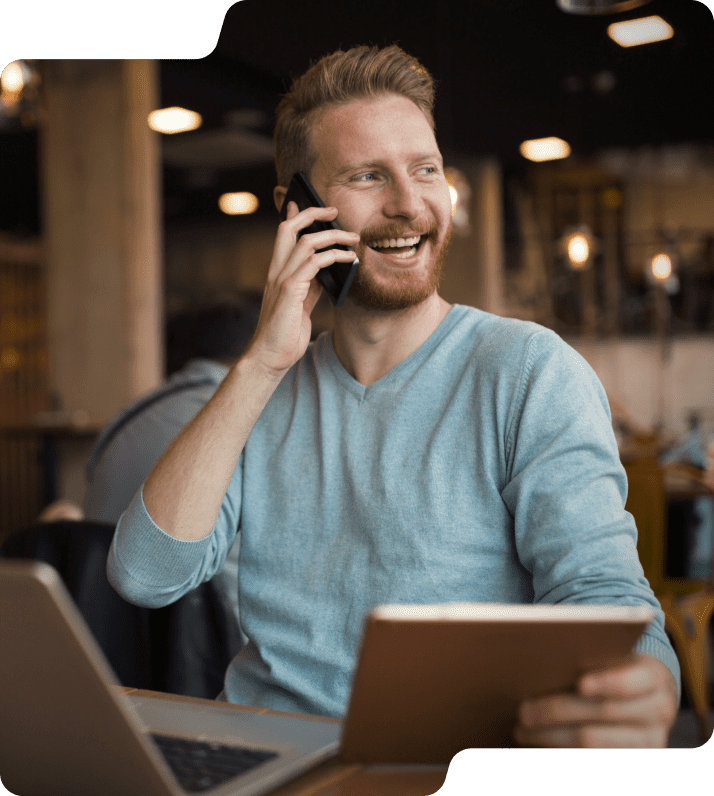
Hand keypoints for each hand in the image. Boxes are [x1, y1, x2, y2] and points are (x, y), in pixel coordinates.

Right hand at [245, 201, 359, 377]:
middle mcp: (276, 271)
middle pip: (288, 228)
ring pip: (305, 242)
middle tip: (333, 210)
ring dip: (332, 235)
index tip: (304, 203)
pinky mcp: (289, 291)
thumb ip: (310, 286)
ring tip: (353, 238)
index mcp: (277, 273)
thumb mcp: (300, 305)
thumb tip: (328, 271)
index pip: (283, 236)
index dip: (294, 216)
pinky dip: (335, 256)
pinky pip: (314, 263)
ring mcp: (281, 280)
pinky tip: (350, 259)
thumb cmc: (285, 335)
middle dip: (311, 213)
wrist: (270, 357)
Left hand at [514, 653, 677, 747]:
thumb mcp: (616, 658)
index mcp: (652, 678)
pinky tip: (539, 748)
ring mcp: (650, 742)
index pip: (629, 682)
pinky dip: (561, 754)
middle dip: (557, 712)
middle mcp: (658, 711)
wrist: (651, 698)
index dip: (606, 682)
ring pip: (594, 744)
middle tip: (523, 712)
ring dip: (552, 738)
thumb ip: (591, 658)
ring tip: (523, 731)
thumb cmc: (618, 670)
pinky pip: (593, 762)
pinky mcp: (637, 763)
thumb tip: (541, 663)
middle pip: (602, 713)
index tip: (581, 684)